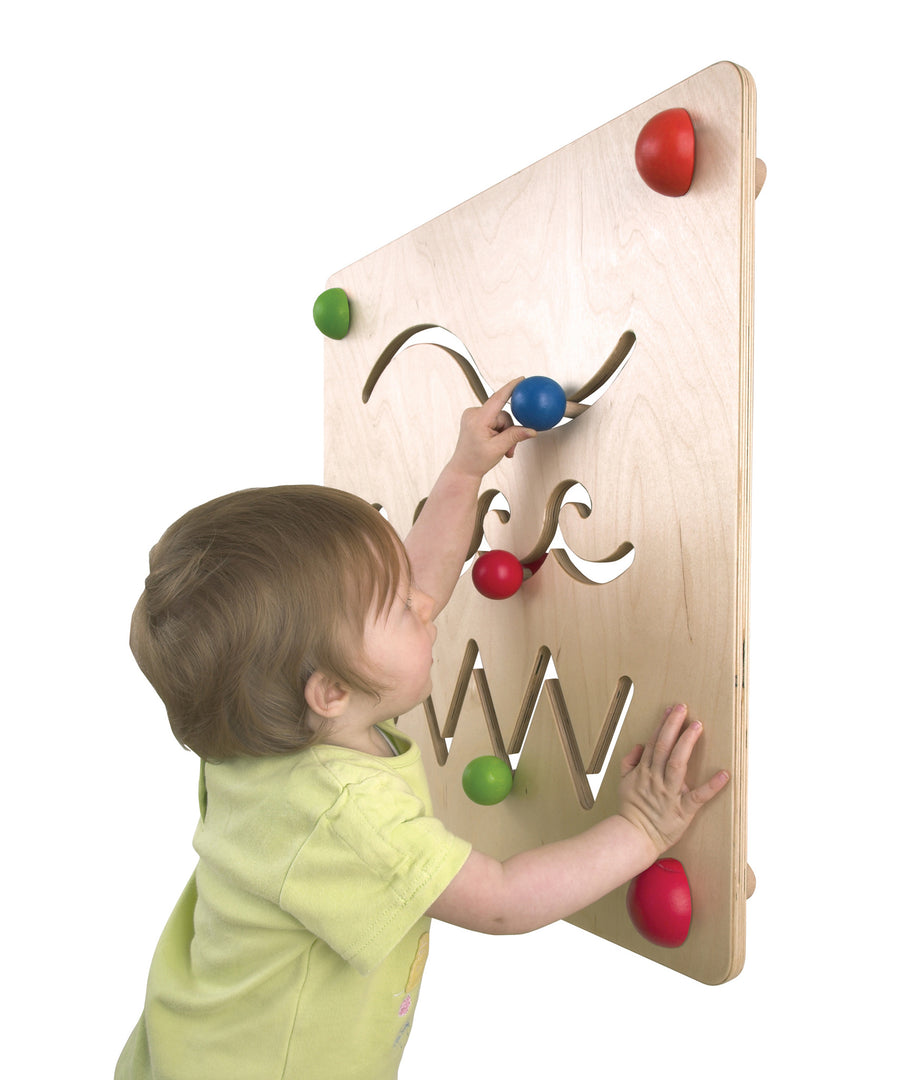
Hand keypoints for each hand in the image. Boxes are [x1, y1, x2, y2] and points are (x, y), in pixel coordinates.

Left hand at [448, 378, 535, 480]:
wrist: (464, 469)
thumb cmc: (477, 460)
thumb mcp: (499, 449)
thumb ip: (515, 436)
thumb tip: (532, 430)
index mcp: (478, 420)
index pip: (497, 399)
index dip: (511, 387)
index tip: (521, 379)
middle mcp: (473, 414)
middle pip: (502, 415)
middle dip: (509, 431)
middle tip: (510, 449)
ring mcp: (472, 415)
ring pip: (500, 419)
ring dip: (505, 434)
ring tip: (503, 450)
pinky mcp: (475, 419)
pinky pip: (493, 420)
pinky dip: (499, 432)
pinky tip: (496, 443)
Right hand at [618, 704, 728, 856]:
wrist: (634, 836)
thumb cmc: (631, 810)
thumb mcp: (623, 782)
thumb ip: (629, 762)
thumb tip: (639, 745)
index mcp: (644, 772)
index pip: (654, 743)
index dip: (663, 725)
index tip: (671, 710)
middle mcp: (656, 779)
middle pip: (664, 747)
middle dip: (673, 726)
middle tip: (683, 708)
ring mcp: (670, 793)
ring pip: (677, 764)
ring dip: (686, 743)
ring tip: (696, 726)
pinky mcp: (683, 810)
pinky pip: (699, 797)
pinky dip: (712, 786)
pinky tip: (724, 774)